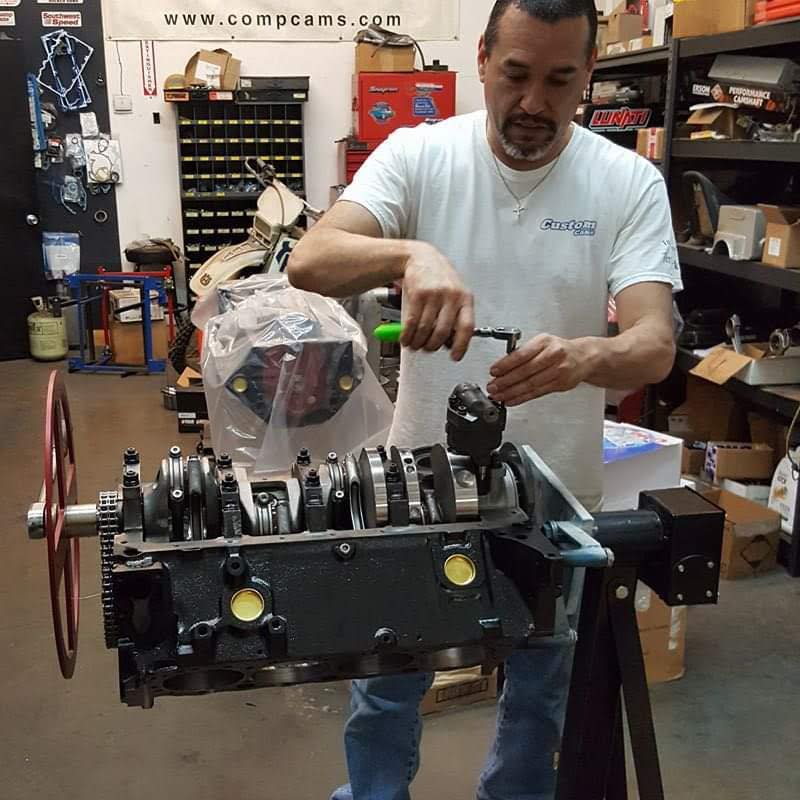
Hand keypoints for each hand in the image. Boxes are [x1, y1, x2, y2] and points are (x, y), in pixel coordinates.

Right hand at [400, 242, 473, 360]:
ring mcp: (435, 294)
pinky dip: (407, 335)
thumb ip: (455, 317)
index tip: (455, 357)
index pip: (467, 327)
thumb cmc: (440, 279)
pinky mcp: (418, 294)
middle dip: (432, 346)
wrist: (422, 257)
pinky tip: (405, 338)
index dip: (461, 345)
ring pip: (426, 329)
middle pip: (442, 332)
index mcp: (465, 299)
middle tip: (426, 349)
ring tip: (414, 345)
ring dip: (418, 343)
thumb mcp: (455, 295)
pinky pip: (412, 322)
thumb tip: (452, 343)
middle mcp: (452, 296)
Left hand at [486, 334, 591, 405]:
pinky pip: (537, 393)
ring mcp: (558, 370)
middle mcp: (553, 355)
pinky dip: (522, 398)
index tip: (494, 371)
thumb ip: (523, 352)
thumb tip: (501, 367)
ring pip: (531, 384)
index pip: (522, 354)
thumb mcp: (541, 343)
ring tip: (499, 396)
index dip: (506, 364)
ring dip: (512, 392)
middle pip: (526, 371)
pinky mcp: (560, 384)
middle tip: (493, 387)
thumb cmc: (559, 349)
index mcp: (545, 342)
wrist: (583, 357)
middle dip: (506, 381)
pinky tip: (511, 400)